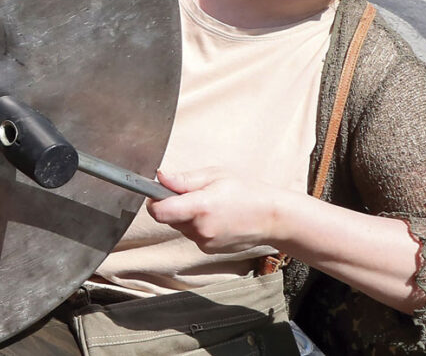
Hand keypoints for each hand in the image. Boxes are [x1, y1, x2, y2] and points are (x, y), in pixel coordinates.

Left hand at [148, 167, 301, 255]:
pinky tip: (216, 218)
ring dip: (187, 216)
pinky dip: (197, 226)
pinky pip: (192, 235)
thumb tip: (160, 178)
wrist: (272, 218)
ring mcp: (205, 242)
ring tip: (210, 205)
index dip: (153, 201)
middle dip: (174, 206)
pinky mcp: (209, 250)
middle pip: (168, 218)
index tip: (158, 193)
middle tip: (195, 194)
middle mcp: (200, 229)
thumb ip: (184, 180)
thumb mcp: (215, 176)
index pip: (159, 212)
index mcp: (200, 208)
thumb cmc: (246, 192)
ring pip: (180, 227)